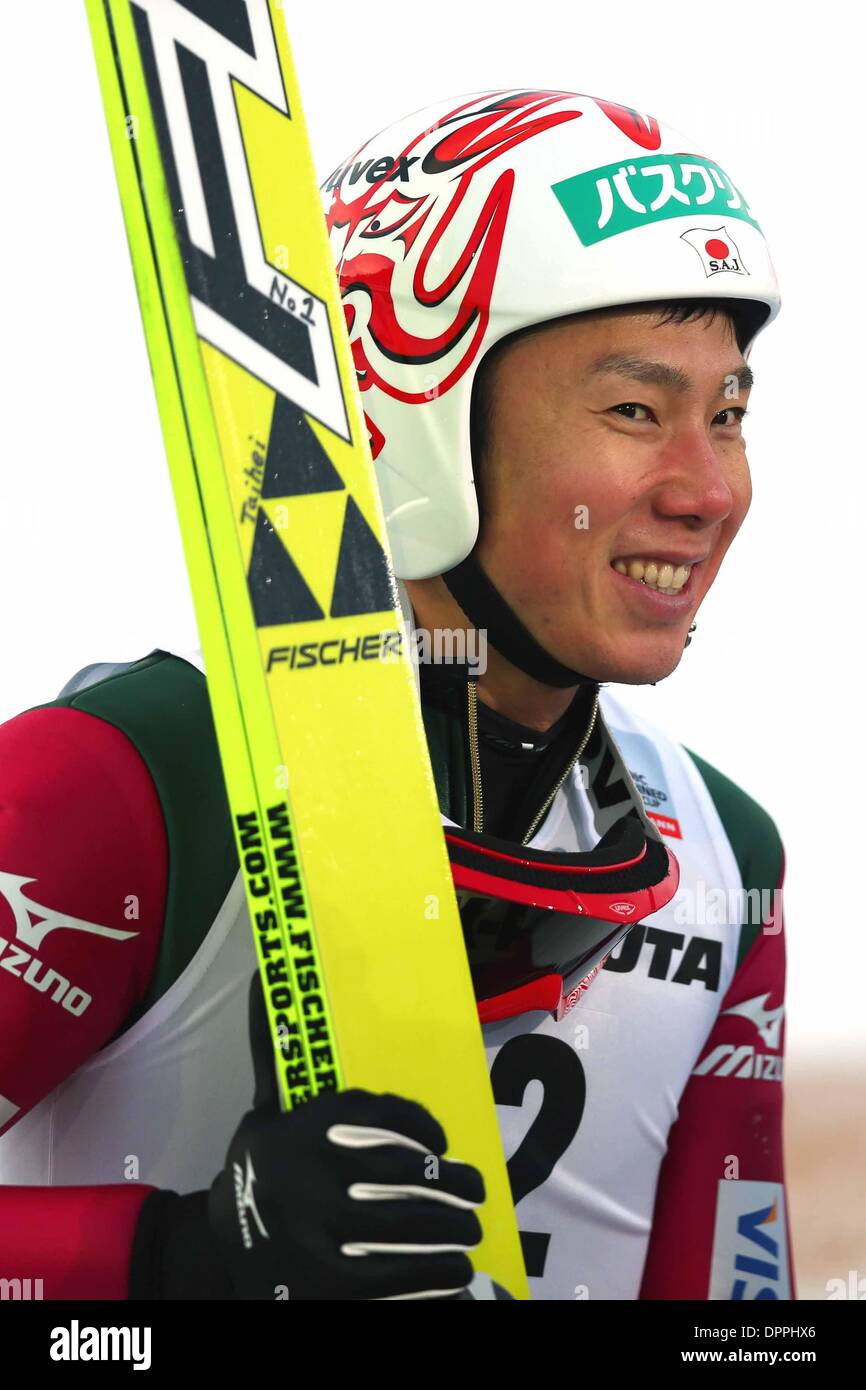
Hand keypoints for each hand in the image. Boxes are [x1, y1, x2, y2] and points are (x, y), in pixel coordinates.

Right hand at [207, 973, 484, 1299]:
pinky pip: (398, 1277)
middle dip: (453, 1186)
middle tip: (474, 1191)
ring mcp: (318, 1236)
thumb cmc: (261, 1166)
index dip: (424, 1130)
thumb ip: (272, 1045)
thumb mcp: (265, 1106)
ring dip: (452, 1231)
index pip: (384, 1117)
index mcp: (303, 1128)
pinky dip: (435, 1275)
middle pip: (407, 1176)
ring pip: (410, 1226)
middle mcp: (311, 1177)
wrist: (221, 1244)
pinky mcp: (326, 1285)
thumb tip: (266, 973)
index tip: (445, 1145)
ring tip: (469, 1232)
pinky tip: (454, 1271)